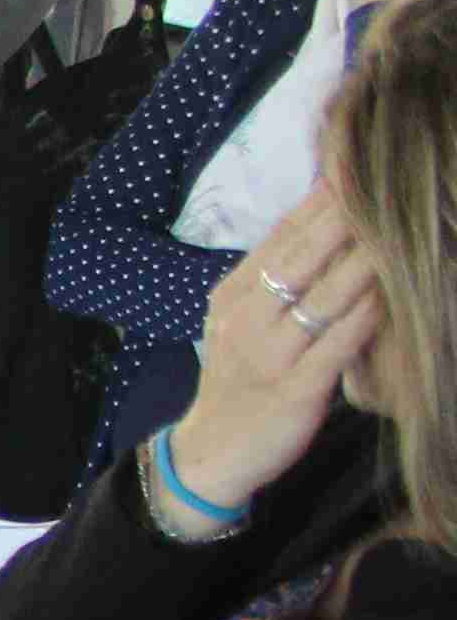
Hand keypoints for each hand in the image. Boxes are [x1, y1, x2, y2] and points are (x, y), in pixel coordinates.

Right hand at [169, 187, 376, 506]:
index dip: (321, 201)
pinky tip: (399, 294)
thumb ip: (272, 282)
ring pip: (326, 294)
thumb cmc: (240, 381)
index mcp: (232, 296)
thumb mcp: (239, 325)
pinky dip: (371, 314)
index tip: (357, 167)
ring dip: (369, 259)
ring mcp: (269, 354)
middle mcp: (246, 319)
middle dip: (348, 218)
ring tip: (406, 229)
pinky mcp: (295, 388)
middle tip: (389, 183)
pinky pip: (340, 342)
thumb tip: (322, 229)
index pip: (281, 236)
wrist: (214, 452)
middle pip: (304, 256)